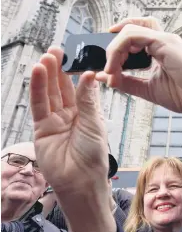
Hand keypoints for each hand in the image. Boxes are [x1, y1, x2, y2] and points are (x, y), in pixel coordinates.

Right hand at [30, 47, 108, 195]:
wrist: (81, 181)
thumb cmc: (93, 155)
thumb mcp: (93, 123)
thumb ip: (88, 99)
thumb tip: (90, 74)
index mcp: (87, 113)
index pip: (80, 88)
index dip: (76, 72)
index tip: (75, 56)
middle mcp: (70, 115)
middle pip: (62, 88)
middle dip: (59, 69)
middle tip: (57, 50)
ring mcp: (55, 121)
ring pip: (49, 94)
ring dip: (47, 75)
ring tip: (46, 57)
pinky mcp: (41, 128)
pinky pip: (39, 106)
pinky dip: (37, 89)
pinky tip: (37, 73)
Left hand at [96, 17, 181, 116]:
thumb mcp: (148, 89)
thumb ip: (127, 82)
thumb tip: (105, 77)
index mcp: (160, 49)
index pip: (134, 35)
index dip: (116, 43)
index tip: (106, 61)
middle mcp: (162, 40)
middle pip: (129, 28)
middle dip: (111, 44)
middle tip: (104, 65)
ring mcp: (164, 39)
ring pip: (128, 30)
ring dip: (113, 50)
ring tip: (110, 70)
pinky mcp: (165, 42)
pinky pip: (133, 36)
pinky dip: (119, 49)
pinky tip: (116, 67)